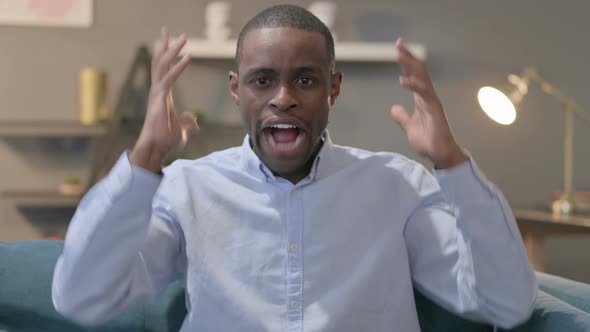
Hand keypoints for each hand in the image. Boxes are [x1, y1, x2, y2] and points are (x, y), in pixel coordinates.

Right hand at [130, 27, 198, 172]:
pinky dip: (179, 67)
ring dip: (173, 50)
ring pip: (163, 65)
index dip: (167, 55)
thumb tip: (194, 118)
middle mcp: (158, 90)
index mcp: (163, 94)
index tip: (171, 42)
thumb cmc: (166, 140)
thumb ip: (188, 122)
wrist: (157, 148)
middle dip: (164, 45)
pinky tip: (188, 56)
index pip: (164, 69)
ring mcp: (157, 93)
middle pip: (160, 62)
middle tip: (166, 29)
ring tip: (183, 37)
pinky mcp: (159, 99)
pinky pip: (170, 78)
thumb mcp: (183, 130)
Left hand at [389, 38, 466, 168]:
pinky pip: (424, 94)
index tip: (398, 49)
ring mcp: (432, 102)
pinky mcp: (435, 110)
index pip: (413, 76)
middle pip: (418, 72)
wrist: (440, 155)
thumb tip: (394, 108)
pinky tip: (403, 80)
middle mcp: (428, 97)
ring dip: (411, 66)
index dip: (406, 63)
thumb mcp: (409, 127)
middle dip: (408, 57)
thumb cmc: (429, 140)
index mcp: (422, 98)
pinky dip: (414, 86)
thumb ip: (402, 117)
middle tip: (399, 43)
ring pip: (422, 78)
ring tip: (400, 55)